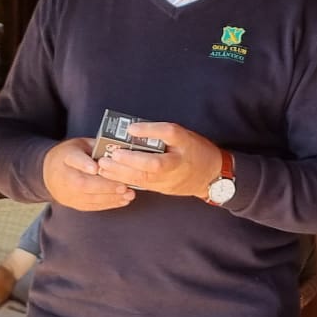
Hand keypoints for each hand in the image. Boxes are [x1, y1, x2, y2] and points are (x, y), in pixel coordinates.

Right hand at [42, 138, 134, 211]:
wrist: (49, 173)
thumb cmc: (70, 155)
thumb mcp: (81, 144)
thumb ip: (97, 146)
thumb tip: (119, 150)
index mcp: (66, 156)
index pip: (73, 160)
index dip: (84, 164)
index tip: (95, 167)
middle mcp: (64, 176)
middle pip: (83, 183)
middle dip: (105, 186)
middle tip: (124, 186)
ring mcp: (68, 193)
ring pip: (89, 197)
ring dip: (111, 197)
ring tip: (129, 194)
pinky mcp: (74, 203)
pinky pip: (92, 206)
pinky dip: (108, 204)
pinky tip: (123, 201)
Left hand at [95, 121, 219, 199]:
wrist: (211, 176)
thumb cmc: (196, 151)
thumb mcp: (184, 136)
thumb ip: (162, 134)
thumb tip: (133, 131)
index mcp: (186, 143)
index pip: (169, 133)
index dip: (149, 130)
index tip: (131, 128)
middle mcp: (179, 162)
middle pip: (154, 163)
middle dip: (130, 160)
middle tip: (112, 154)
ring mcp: (171, 178)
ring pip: (145, 178)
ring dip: (122, 173)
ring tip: (104, 166)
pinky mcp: (163, 188)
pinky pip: (143, 185)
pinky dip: (126, 180)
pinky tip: (112, 175)